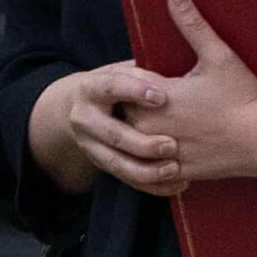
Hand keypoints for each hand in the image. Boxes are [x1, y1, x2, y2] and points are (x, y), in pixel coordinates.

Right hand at [37, 56, 186, 196]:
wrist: (78, 106)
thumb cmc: (114, 82)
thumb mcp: (122, 71)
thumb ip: (142, 73)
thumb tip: (173, 76)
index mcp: (91, 88)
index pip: (110, 87)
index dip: (135, 90)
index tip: (162, 96)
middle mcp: (85, 119)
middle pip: (113, 135)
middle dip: (143, 143)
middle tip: (172, 145)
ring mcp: (91, 145)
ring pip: (118, 164)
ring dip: (147, 171)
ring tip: (175, 170)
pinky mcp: (102, 164)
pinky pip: (127, 180)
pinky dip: (153, 186)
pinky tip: (178, 185)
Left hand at [125, 0, 256, 183]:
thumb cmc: (242, 97)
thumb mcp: (218, 56)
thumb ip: (191, 24)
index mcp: (157, 97)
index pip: (125, 83)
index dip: (132, 76)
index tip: (143, 71)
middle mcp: (152, 128)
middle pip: (126, 112)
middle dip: (133, 103)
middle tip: (144, 95)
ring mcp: (163, 153)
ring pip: (136, 141)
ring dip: (142, 131)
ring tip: (157, 119)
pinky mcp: (176, 171)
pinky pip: (152, 165)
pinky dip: (157, 155)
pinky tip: (170, 143)